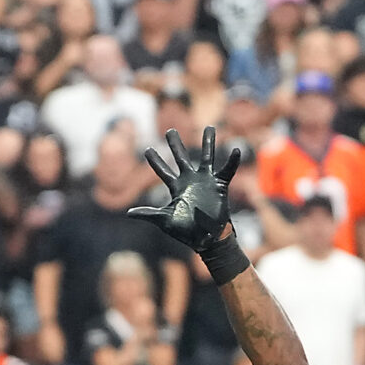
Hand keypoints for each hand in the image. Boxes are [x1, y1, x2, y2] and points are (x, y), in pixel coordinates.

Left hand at [127, 126, 244, 253]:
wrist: (206, 238)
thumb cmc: (185, 231)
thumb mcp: (164, 221)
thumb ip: (148, 214)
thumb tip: (128, 213)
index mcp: (176, 188)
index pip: (163, 171)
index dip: (155, 161)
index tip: (147, 149)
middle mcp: (190, 181)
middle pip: (181, 157)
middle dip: (175, 144)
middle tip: (169, 130)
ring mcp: (206, 181)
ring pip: (207, 156)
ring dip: (208, 142)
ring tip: (210, 127)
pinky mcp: (220, 185)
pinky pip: (227, 170)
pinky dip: (233, 161)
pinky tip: (236, 150)